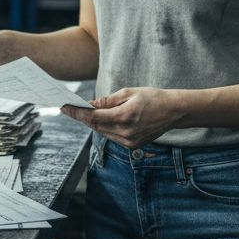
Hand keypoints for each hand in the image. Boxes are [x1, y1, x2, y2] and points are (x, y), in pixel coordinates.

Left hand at [61, 88, 187, 148]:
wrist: (174, 111)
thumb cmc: (152, 98)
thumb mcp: (128, 93)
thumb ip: (107, 101)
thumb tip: (89, 105)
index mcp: (124, 117)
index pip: (93, 117)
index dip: (76, 112)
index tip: (64, 107)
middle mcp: (125, 133)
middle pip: (95, 126)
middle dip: (81, 117)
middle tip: (68, 108)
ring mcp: (129, 142)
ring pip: (102, 132)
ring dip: (92, 123)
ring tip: (81, 112)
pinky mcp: (132, 145)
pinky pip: (111, 136)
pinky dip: (104, 128)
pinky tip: (100, 120)